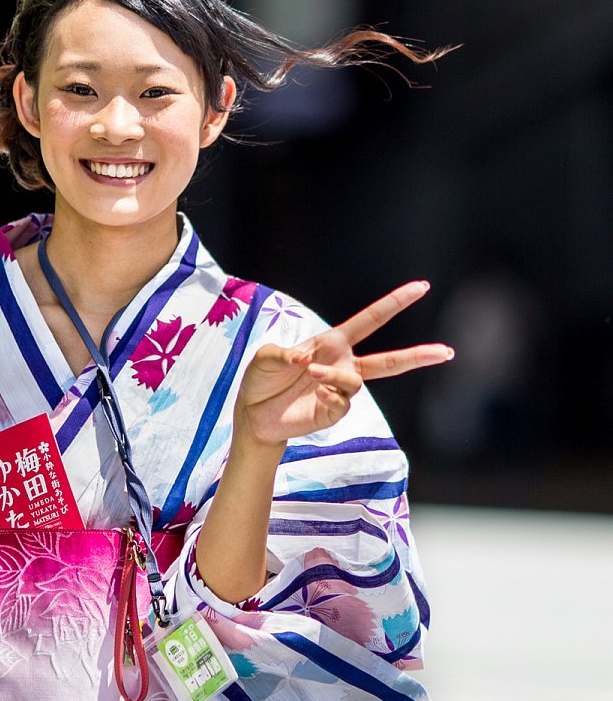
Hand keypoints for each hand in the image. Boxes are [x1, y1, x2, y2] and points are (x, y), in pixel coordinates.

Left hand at [234, 281, 453, 447]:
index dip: (395, 303)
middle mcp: (343, 365)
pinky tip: (314, 394)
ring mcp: (340, 390)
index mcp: (332, 343)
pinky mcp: (334, 412)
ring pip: (356, 381)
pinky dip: (329, 395)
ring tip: (311, 375)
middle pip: (389, 361)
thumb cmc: (261, 380)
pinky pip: (343, 402)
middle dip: (418, 356)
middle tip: (447, 351)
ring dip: (334, 375)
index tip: (422, 287)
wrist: (253, 413)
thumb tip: (306, 361)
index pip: (370, 320)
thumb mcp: (265, 358)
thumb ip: (282, 354)